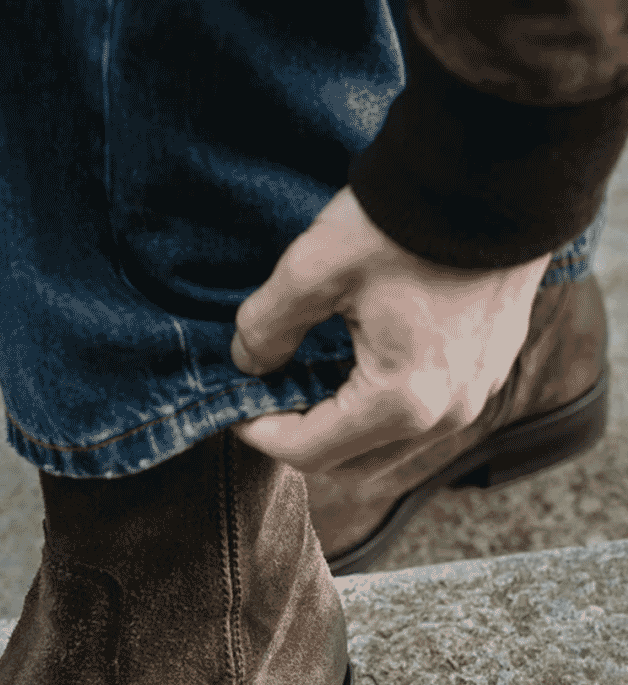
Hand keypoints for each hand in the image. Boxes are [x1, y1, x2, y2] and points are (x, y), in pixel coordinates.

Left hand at [230, 185, 552, 474]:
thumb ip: (267, 325)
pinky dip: (380, 408)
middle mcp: (446, 416)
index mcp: (402, 402)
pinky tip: (356, 364)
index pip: (309, 452)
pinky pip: (423, 417)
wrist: (501, 168)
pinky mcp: (489, 370)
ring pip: (386, 447)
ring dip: (342, 427)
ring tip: (308, 381)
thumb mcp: (315, 267)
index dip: (260, 434)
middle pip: (349, 464)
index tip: (235, 405)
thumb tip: (247, 362)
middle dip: (301, 437)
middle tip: (267, 396)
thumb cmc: (409, 219)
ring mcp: (475, 396)